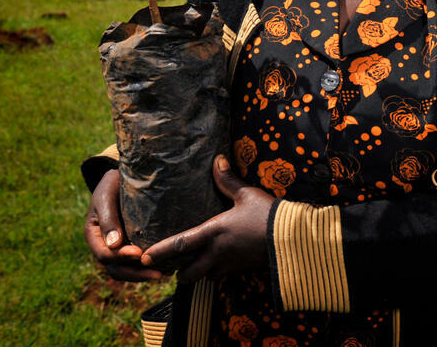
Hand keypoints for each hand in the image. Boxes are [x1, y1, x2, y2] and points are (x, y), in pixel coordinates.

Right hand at [84, 169, 163, 281]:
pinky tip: (166, 265)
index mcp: (94, 235)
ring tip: (165, 274)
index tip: (139, 253)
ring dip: (143, 274)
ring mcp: (117, 248)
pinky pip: (137, 263)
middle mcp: (104, 246)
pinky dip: (148, 266)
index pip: (104, 254)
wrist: (121, 179)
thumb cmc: (112, 185)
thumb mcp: (106, 197)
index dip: (121, 257)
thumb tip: (114, 245)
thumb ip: (108, 219)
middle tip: (158, 274)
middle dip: (136, 274)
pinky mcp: (131, 246)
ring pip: (127, 270)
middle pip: (116, 269)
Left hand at [141, 155, 275, 281]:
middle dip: (180, 272)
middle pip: (189, 273)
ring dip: (200, 273)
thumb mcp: (247, 194)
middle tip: (174, 266)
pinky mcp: (244, 270)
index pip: (180, 244)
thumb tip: (217, 160)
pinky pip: (224, 276)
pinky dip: (219, 272)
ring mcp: (231, 265)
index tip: (145, 256)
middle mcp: (217, 253)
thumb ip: (228, 180)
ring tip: (198, 265)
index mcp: (213, 233)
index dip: (161, 251)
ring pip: (206, 277)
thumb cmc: (266, 214)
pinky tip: (223, 263)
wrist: (291, 238)